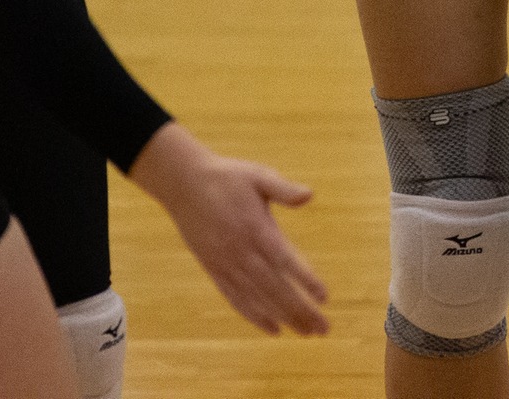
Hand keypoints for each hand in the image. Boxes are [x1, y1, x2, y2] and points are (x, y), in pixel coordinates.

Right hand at [130, 121, 328, 335]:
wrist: (184, 184)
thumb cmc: (227, 178)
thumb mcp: (257, 175)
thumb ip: (283, 188)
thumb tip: (309, 195)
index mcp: (255, 228)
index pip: (284, 260)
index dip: (304, 280)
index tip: (324, 297)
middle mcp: (241, 252)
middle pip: (274, 288)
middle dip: (300, 310)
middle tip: (323, 328)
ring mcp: (226, 264)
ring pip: (257, 299)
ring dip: (283, 318)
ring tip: (306, 333)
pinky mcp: (214, 271)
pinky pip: (236, 299)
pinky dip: (255, 316)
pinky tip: (273, 329)